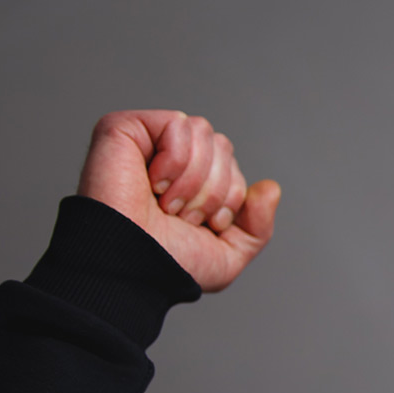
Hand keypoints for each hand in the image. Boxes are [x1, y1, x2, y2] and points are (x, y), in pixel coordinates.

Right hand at [78, 110, 280, 292]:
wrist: (132, 268)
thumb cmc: (169, 264)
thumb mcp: (228, 255)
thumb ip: (258, 226)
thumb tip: (270, 187)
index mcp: (188, 181)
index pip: (231, 163)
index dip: (230, 196)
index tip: (206, 225)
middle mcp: (166, 158)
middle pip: (221, 144)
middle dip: (214, 189)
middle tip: (181, 216)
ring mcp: (144, 142)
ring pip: (204, 132)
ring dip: (194, 180)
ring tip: (166, 205)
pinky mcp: (123, 129)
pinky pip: (178, 125)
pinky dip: (175, 162)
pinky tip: (153, 184)